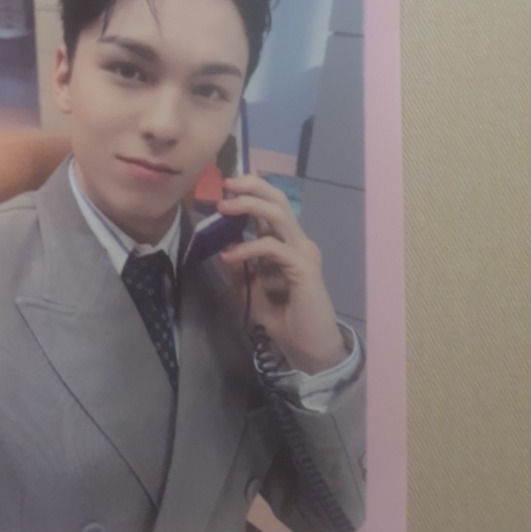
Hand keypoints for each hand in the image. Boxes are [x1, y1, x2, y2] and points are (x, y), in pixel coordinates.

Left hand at [216, 173, 347, 373]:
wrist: (307, 347)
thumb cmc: (283, 319)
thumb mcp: (252, 289)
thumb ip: (241, 268)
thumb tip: (223, 245)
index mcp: (286, 242)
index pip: (272, 205)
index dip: (252, 189)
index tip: (227, 183)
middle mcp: (297, 241)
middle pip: (278, 200)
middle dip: (251, 186)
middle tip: (226, 184)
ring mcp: (303, 251)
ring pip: (278, 214)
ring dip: (249, 205)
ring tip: (224, 207)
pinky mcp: (303, 267)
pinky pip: (272, 247)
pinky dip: (248, 247)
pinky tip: (230, 256)